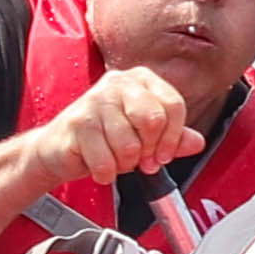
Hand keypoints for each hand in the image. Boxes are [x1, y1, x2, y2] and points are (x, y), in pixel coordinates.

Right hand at [33, 65, 196, 189]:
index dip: (173, 138)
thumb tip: (196, 142)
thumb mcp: (144, 137)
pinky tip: (98, 164)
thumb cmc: (103, 139)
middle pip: (153, 120)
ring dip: (124, 164)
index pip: (173, 105)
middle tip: (140, 160)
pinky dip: (105, 173)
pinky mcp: (77, 123)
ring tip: (113, 158)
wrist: (58, 149)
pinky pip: (106, 161)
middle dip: (148, 150)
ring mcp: (95, 101)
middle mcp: (118, 83)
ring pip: (129, 145)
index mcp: (140, 80)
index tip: (164, 155)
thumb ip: (173, 138)